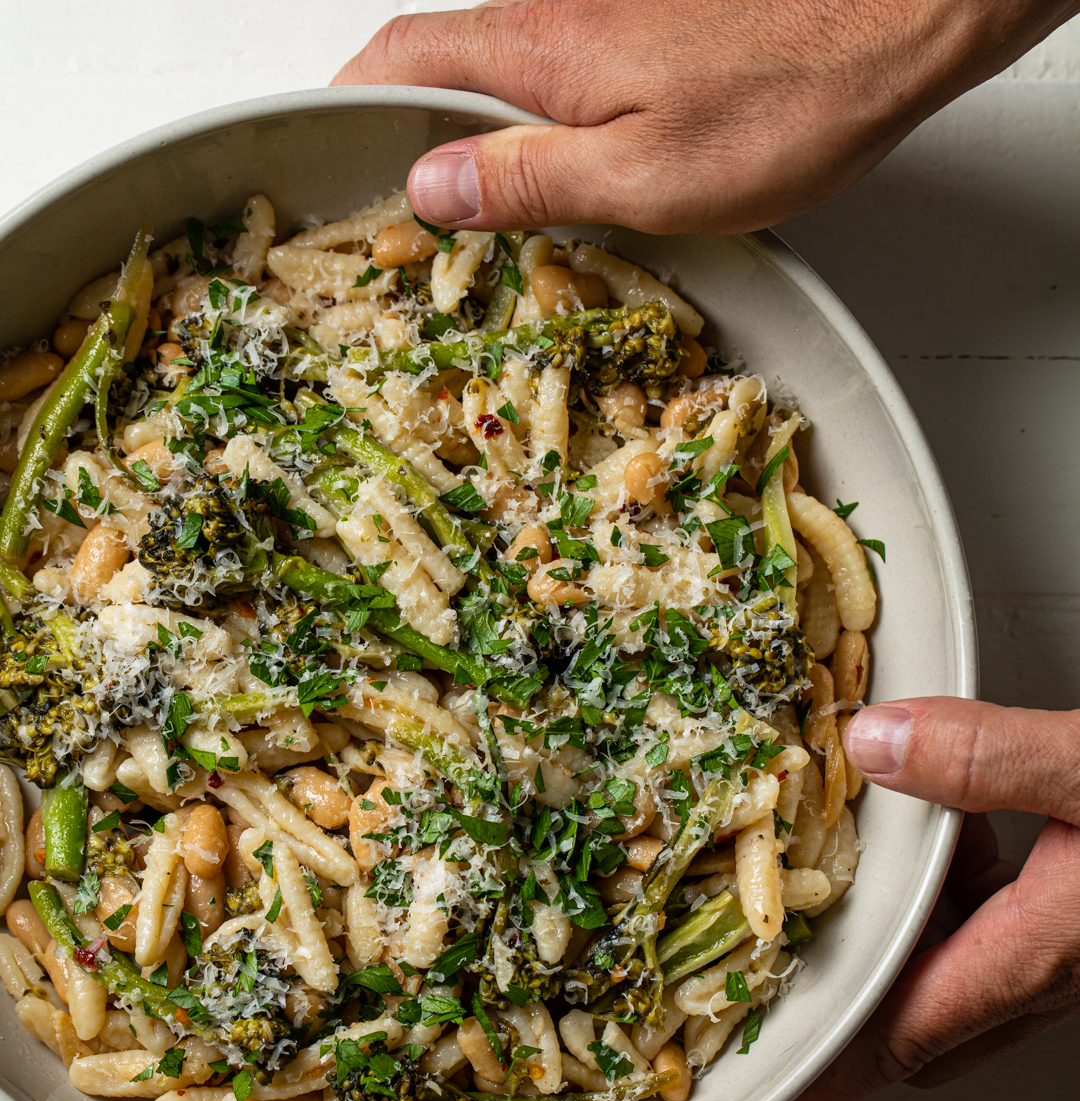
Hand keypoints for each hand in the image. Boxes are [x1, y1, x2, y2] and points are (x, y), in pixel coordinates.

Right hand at [333, 0, 1075, 231]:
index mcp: (535, 52)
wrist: (893, 21)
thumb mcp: (643, 176)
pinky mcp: (644, 30)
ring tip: (469, 206)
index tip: (329, 158)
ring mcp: (600, 17)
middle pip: (440, 62)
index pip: (400, 60)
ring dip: (469, 129)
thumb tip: (435, 188)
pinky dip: (531, 122)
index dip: (352, 107)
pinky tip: (555, 169)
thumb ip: (529, 180)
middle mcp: (555, 18)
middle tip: (398, 205)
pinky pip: (557, 74)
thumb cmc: (784, 98)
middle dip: (404, 126)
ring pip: (500, 71)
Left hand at [734, 696, 1079, 1100]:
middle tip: (785, 998)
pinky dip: (961, 891)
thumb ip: (989, 759)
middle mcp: (1057, 967)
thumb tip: (873, 746)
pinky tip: (964, 830)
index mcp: (1042, 950)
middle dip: (848, 1016)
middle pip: (921, 1018)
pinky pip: (1003, 927)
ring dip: (906, 938)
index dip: (824, 1075)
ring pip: (963, 971)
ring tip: (860, 879)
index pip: (900, 1035)